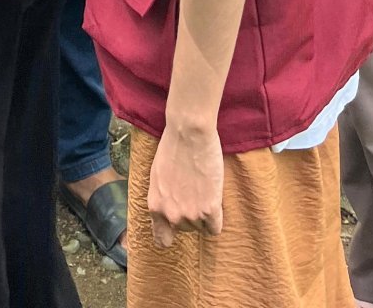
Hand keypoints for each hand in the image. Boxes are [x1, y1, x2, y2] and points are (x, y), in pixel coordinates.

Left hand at [147, 119, 223, 248]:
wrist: (189, 133)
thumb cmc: (172, 148)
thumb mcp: (157, 177)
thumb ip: (162, 198)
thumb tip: (169, 213)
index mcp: (155, 206)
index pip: (162, 239)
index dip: (170, 234)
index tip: (175, 231)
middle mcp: (171, 215)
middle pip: (187, 229)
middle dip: (191, 213)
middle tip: (193, 190)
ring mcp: (191, 215)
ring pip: (202, 227)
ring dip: (204, 212)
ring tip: (202, 187)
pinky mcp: (209, 210)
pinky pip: (215, 228)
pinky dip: (216, 217)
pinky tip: (213, 198)